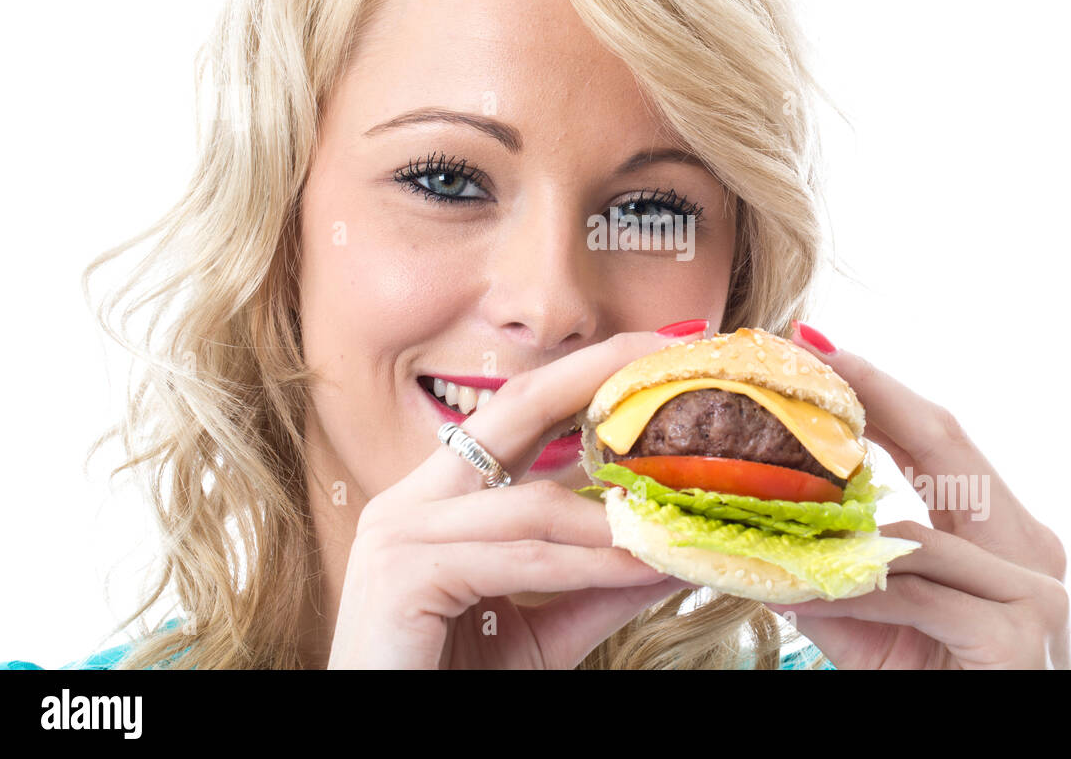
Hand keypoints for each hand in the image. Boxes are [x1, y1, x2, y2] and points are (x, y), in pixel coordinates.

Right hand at [326, 330, 700, 668]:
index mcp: (439, 498)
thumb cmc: (454, 683)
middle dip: (594, 374)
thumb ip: (599, 584)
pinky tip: (638, 565)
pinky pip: (520, 558)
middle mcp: (413, 499)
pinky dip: (587, 564)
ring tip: (679, 518)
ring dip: (614, 516)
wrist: (391, 747)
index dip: (585, 377)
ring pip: (532, 502)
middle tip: (665, 352)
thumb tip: (674, 547)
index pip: (519, 414)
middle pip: (515, 408)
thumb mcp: (544, 627)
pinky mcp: (404, 573)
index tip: (651, 355)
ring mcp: (399, 531)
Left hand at [766, 322, 1070, 668]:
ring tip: (773, 458)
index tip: (820, 348)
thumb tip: (754, 527)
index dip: (880, 390)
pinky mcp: (1016, 633)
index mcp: (1004, 536)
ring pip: (920, 528)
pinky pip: (916, 593)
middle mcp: (1031, 549)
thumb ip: (831, 570)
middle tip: (807, 350)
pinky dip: (856, 587)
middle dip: (874, 393)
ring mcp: (1035, 590)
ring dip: (840, 509)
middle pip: (946, 446)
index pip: (938, 442)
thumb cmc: (933, 692)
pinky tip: (807, 580)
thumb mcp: (873, 625)